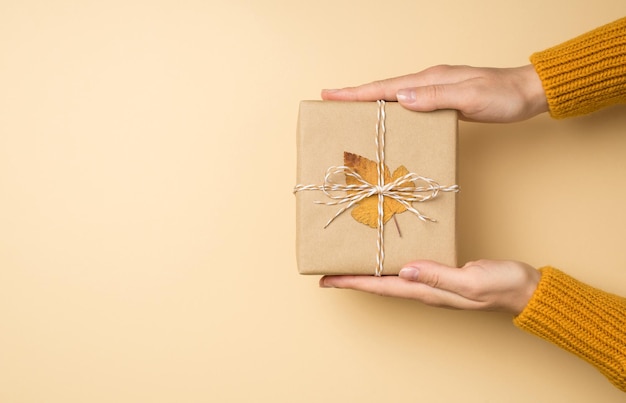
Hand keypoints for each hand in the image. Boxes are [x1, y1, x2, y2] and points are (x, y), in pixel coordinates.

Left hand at [319, 259, 540, 314]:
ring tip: (346, 264)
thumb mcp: (470, 281)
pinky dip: (388, 263)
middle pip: (379, 283)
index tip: (327, 280)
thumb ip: (438, 277)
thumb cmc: (500, 284)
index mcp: (427, 291)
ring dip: (367, 272)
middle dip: (352, 278)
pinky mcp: (439, 272)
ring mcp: (431, 282)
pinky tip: (384, 255)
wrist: (522, 288)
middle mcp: (424, 288)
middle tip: (327, 272)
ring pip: (390, 277)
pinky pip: (407, 269)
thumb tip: (405, 270)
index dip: (353, 282)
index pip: (381, 286)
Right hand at [322, 64, 548, 122]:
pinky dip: (392, 110)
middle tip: (330, 102)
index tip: (330, 94)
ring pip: (394, 97)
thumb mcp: (470, 97)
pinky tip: (389, 119)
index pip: (385, 87)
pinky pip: (409, 105)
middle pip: (384, 89)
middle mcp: (428, 82)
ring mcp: (435, 90)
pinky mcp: (443, 101)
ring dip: (371, 103)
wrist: (527, 93)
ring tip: (349, 112)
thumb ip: (435, 97)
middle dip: (355, 95)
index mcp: (430, 79)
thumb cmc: (502, 96)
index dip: (357, 92)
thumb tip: (399, 98)